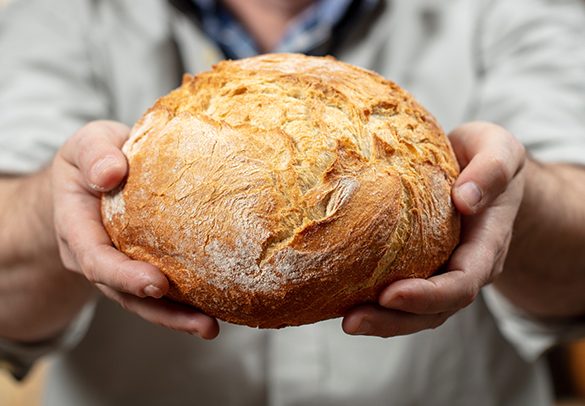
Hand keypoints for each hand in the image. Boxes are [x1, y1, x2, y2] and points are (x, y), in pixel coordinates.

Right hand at [51, 121, 218, 338]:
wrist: (95, 173)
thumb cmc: (95, 157)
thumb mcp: (87, 144)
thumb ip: (95, 154)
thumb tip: (110, 173)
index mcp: (77, 227)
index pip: (95, 258)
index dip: (123, 275)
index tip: (156, 283)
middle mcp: (95, 255)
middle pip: (122, 292)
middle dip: (160, 310)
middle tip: (199, 321)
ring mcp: (119, 266)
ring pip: (143, 301)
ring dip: (177, 317)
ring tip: (211, 328)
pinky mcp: (142, 265)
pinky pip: (161, 290)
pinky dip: (185, 303)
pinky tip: (215, 310)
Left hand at [342, 122, 525, 336]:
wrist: (486, 172)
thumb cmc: (487, 158)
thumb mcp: (500, 151)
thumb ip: (492, 170)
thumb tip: (465, 200)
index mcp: (487, 243)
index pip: (463, 282)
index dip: (429, 295)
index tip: (391, 294)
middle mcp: (465, 266)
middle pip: (435, 309)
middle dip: (394, 320)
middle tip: (352, 320)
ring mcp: (442, 270)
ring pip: (416, 311)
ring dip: (381, 321)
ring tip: (345, 320)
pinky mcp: (420, 266)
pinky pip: (400, 294)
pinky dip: (374, 303)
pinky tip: (341, 300)